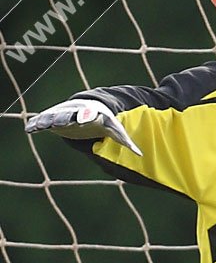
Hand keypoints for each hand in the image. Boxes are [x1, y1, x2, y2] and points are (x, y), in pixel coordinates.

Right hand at [25, 99, 141, 156]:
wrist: (89, 109)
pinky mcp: (54, 119)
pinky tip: (29, 129)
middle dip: (65, 117)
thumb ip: (125, 140)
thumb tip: (139, 154)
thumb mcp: (114, 129)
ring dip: (48, 120)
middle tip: (59, 121)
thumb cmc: (104, 121)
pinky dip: (37, 124)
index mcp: (93, 113)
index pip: (92, 114)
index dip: (88, 116)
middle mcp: (76, 111)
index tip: (86, 118)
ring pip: (55, 116)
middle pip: (70, 114)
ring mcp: (64, 114)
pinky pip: (44, 120)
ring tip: (40, 124)